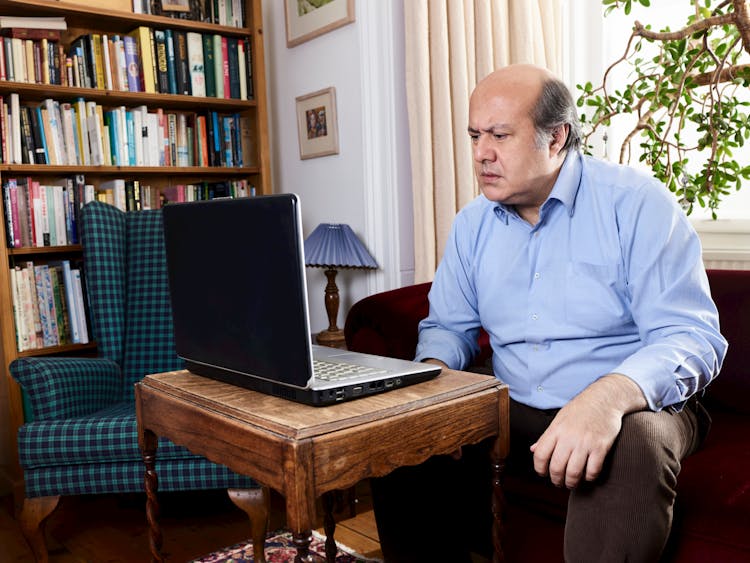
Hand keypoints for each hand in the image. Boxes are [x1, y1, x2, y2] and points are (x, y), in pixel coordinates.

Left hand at [529, 374, 646, 488]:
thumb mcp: (559, 419)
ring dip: (571, 482)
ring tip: (571, 483)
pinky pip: (593, 470)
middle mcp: (568, 437)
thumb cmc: (580, 409)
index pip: (540, 454)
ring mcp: (585, 442)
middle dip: (556, 479)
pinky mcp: (601, 447)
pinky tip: (587, 475)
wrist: (604, 398)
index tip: (543, 473)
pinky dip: (589, 477)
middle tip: (558, 482)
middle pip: (556, 467)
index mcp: (555, 429)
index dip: (539, 468)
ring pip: (573, 472)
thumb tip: (533, 449)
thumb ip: (546, 436)